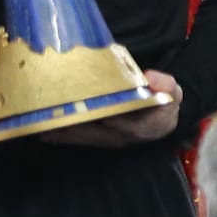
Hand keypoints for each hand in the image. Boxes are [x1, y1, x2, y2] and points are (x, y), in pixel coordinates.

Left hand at [41, 69, 181, 145]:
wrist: (162, 116)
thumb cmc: (164, 101)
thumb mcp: (173, 92)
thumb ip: (166, 84)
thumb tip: (152, 78)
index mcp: (145, 126)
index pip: (130, 127)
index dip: (117, 123)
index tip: (104, 117)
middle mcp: (123, 136)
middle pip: (99, 135)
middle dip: (78, 130)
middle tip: (58, 121)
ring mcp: (109, 139)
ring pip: (85, 138)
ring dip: (65, 134)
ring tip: (43, 126)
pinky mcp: (98, 137)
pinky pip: (79, 138)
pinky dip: (62, 136)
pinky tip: (44, 131)